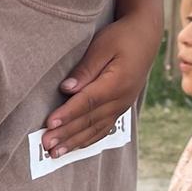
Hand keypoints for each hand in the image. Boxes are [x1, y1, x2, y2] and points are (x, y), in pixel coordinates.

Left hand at [46, 17, 156, 156]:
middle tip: (46, 144)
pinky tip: (74, 147)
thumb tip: (67, 89)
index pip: (88, 102)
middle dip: (66, 134)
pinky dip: (87, 140)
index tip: (49, 124)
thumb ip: (85, 69)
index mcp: (118, 82)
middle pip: (90, 120)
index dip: (68, 114)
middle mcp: (122, 99)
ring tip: (55, 153)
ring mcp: (122, 106)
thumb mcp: (102, 46)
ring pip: (96, 129)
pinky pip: (103, 129)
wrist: (145, 37)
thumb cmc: (121, 37)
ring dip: (74, 142)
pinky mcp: (120, 108)